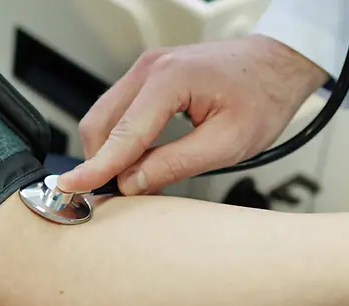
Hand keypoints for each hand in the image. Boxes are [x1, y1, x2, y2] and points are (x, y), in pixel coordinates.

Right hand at [57, 36, 328, 194]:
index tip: (69, 189)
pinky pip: (119, 111)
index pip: (123, 134)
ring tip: (135, 183)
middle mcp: (150, 68)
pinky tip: (141, 162)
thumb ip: (176, 163)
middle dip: (101, 163)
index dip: (96, 168)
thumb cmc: (264, 95)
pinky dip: (121, 139)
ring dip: (111, 152)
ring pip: (105, 118)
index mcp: (170, 80)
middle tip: (116, 200)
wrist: (278, 62)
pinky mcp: (148, 76)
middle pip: (100, 123)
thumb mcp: (229, 142)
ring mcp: (146, 69)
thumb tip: (133, 184)